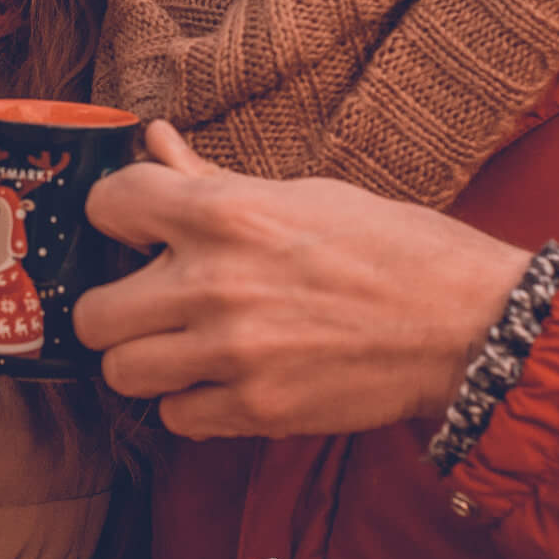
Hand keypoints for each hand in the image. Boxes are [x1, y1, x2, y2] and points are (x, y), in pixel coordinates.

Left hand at [75, 122, 530, 439]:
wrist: (465, 323)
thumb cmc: (392, 248)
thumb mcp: (303, 194)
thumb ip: (213, 179)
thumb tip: (155, 141)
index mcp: (227, 214)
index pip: (109, 204)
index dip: (114, 215)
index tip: (134, 228)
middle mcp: (216, 284)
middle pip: (93, 313)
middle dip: (116, 306)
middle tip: (149, 302)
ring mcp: (232, 354)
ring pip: (121, 372)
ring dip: (146, 360)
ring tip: (181, 346)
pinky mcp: (256, 410)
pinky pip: (175, 417)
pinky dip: (191, 402)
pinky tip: (222, 379)